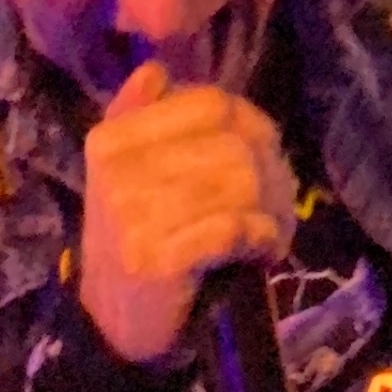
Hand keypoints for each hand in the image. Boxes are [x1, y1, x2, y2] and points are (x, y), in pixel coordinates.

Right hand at [79, 62, 296, 363]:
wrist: (113, 322)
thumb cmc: (134, 239)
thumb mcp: (126, 174)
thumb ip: (138, 117)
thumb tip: (155, 69)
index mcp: (112, 140)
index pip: (210, 105)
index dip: (254, 125)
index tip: (264, 155)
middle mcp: (118, 171)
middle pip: (235, 145)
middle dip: (274, 175)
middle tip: (278, 206)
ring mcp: (135, 215)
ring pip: (243, 185)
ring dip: (274, 212)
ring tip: (271, 232)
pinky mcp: (158, 259)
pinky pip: (236, 229)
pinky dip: (262, 240)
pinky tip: (261, 252)